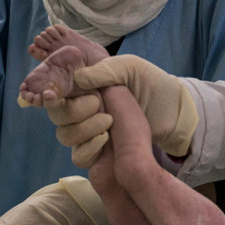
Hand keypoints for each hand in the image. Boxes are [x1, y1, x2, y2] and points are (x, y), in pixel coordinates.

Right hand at [49, 56, 197, 168]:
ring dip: (84, 129)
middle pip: (57, 113)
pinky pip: (77, 156)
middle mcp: (83, 108)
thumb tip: (78, 78)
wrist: (173, 119)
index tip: (56, 92)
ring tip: (110, 123)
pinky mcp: (94, 154)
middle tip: (99, 104)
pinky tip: (107, 141)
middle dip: (74, 109)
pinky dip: (90, 149)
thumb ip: (105, 70)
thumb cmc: (154, 87)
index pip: (57, 87)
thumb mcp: (131, 69)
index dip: (51, 89)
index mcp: (87, 86)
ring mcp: (88, 132)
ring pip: (65, 134)